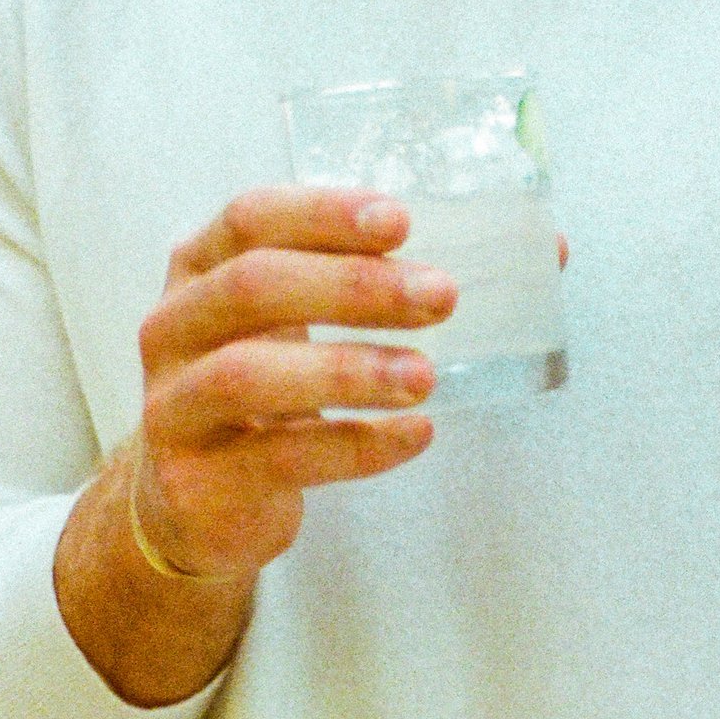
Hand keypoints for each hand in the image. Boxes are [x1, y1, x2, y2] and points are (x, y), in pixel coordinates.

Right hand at [54, 186, 455, 706]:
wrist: (192, 506)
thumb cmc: (265, 393)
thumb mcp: (300, 326)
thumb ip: (392, 282)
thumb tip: (547, 252)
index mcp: (199, 269)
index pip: (250, 218)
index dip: (323, 212)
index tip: (400, 220)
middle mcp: (172, 328)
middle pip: (253, 286)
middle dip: (352, 286)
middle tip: (440, 296)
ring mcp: (172, 406)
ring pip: (249, 375)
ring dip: (348, 369)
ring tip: (426, 375)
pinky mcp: (192, 482)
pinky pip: (279, 458)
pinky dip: (354, 446)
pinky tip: (413, 437)